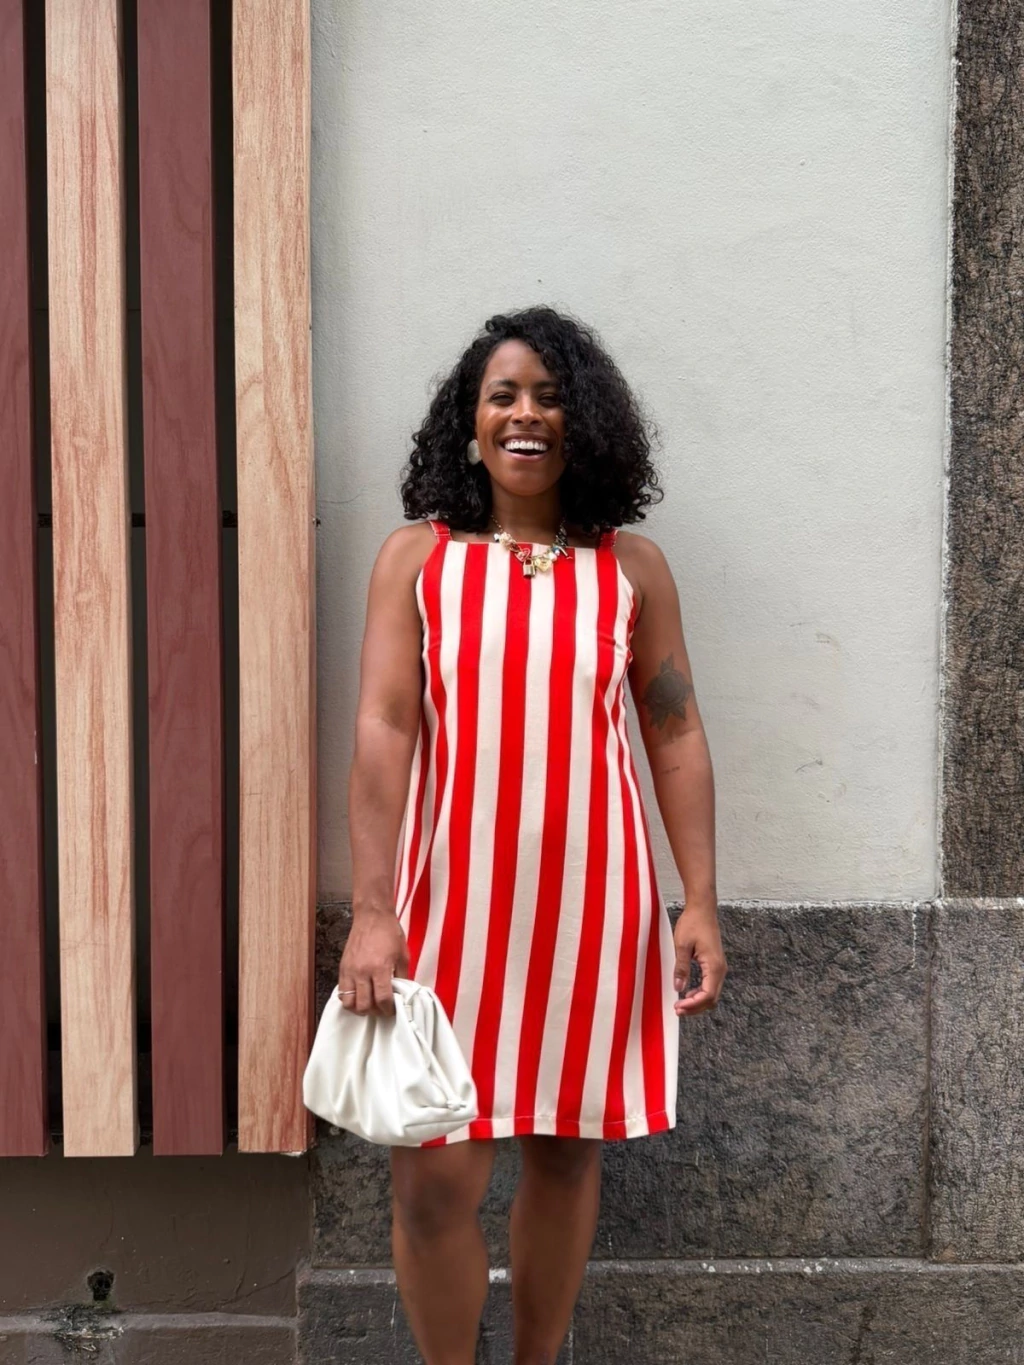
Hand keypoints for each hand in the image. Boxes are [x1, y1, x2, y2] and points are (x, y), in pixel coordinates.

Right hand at [338, 906, 408, 1015]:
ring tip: (369, 1003)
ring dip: (360, 1008)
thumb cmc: (389, 933)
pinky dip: (349, 999)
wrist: (372, 916)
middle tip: (381, 1008)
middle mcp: (362, 972)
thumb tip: (402, 993)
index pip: (382, 999)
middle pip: (364, 1005)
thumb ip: (403, 977)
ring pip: (349, 1003)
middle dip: (375, 1011)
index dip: (389, 1009)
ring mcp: (350, 971)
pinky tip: (359, 995)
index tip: (392, 1009)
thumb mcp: (403, 955)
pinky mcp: (342, 968)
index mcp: (380, 968)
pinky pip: (341, 992)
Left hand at [673, 901, 726, 1016]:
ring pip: (712, 993)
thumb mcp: (682, 946)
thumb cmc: (693, 923)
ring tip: (681, 1003)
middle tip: (678, 1010)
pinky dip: (700, 992)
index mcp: (714, 966)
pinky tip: (688, 992)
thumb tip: (678, 987)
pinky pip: (710, 985)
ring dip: (698, 1001)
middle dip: (696, 1007)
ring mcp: (719, 967)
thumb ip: (681, 968)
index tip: (678, 1007)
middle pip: (712, 998)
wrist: (702, 909)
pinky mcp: (715, 964)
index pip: (707, 995)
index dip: (693, 1005)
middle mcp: (720, 969)